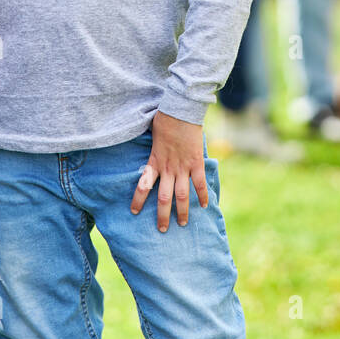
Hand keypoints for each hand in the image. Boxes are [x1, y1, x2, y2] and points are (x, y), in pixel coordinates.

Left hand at [130, 110, 207, 231]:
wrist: (180, 109)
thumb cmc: (164, 118)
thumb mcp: (151, 134)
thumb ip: (152, 148)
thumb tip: (148, 151)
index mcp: (154, 161)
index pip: (143, 185)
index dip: (138, 199)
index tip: (134, 211)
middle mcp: (168, 168)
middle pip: (164, 198)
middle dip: (162, 215)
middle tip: (162, 229)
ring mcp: (183, 167)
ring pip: (182, 195)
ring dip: (182, 211)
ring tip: (183, 224)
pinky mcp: (196, 162)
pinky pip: (200, 183)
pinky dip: (203, 195)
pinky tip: (205, 206)